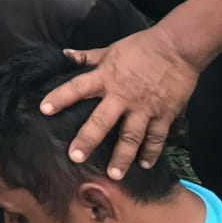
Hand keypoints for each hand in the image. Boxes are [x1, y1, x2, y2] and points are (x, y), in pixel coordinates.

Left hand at [39, 24, 201, 178]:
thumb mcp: (110, 49)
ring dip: (122, 157)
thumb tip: (64, 55)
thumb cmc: (141, 47)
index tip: (44, 110)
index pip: (77, 88)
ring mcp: (144, 108)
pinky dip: (151, 153)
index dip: (60, 98)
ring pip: (131, 137)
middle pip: (102, 121)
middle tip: (75, 157)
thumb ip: (87, 57)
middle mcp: (122, 96)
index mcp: (106, 77)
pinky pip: (156, 138)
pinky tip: (145, 165)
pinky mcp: (164, 115)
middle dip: (87, 140)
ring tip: (113, 175)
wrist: (177, 48)